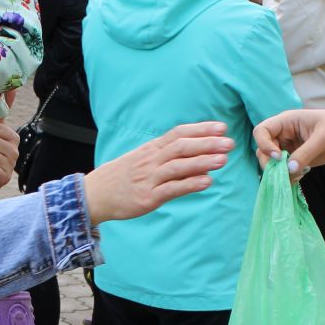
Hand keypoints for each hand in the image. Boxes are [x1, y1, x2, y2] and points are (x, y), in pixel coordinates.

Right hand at [81, 123, 232, 225]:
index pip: (178, 134)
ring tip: (223, 160)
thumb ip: (165, 153)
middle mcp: (151, 160)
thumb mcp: (142, 157)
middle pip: (182, 147)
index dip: (200, 129)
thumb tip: (194, 150)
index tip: (221, 127)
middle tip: (229, 143)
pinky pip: (172, 189)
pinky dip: (190, 184)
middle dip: (207, 144)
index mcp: (151, 148)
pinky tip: (207, 182)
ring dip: (202, 162)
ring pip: (179, 166)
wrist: (95, 194)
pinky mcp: (148, 197)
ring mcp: (149, 179)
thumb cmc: (122, 176)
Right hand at [254, 106, 324, 173]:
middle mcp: (283, 135)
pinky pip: (283, 171)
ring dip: (280, 173)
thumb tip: (289, 170)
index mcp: (286, 122)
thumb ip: (305, 153)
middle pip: (263, 151)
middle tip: (287, 172)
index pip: (261, 131)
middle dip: (271, 164)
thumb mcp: (323, 138)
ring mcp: (288, 148)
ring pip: (271, 163)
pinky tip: (300, 177)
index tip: (279, 157)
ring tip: (298, 175)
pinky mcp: (295, 160)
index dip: (264, 145)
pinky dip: (287, 177)